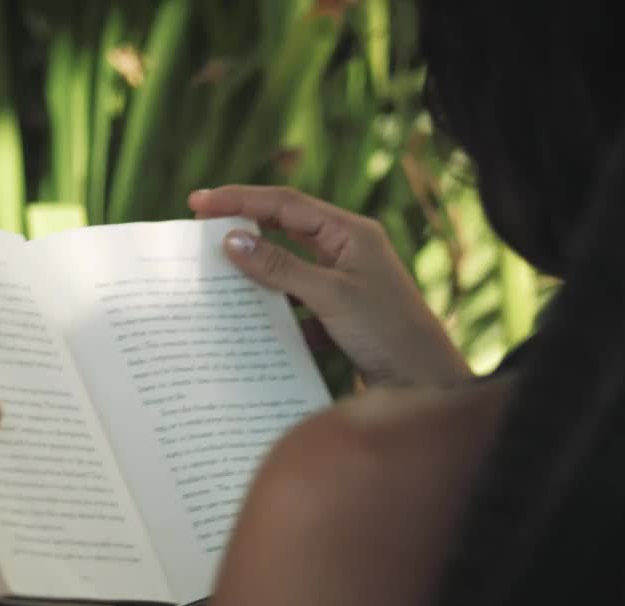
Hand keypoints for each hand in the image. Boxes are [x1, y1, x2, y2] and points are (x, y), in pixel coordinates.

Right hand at [189, 186, 471, 387]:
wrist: (426, 387)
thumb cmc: (389, 333)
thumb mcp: (331, 296)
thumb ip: (281, 267)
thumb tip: (231, 241)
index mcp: (352, 233)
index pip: (286, 204)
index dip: (240, 200)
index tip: (198, 203)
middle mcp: (349, 253)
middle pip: (286, 231)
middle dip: (244, 231)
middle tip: (198, 234)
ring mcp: (345, 286)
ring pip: (289, 271)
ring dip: (257, 276)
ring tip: (216, 279)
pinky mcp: (341, 319)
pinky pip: (297, 307)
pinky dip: (275, 315)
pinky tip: (250, 328)